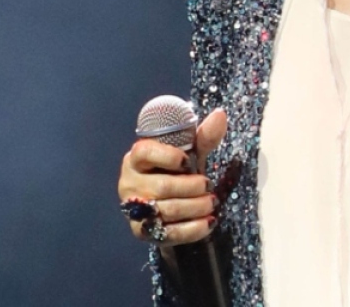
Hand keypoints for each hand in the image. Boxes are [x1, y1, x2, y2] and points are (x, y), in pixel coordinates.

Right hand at [118, 107, 227, 246]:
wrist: (168, 202)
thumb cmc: (177, 172)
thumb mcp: (189, 153)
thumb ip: (203, 137)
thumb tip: (220, 114)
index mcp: (137, 158)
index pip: (145, 152)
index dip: (167, 156)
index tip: (187, 161)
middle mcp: (129, 182)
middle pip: (162, 186)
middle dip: (191, 187)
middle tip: (208, 187)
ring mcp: (134, 209)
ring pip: (167, 210)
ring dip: (195, 207)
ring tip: (212, 203)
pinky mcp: (142, 231)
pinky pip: (168, 233)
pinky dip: (192, 229)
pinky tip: (208, 223)